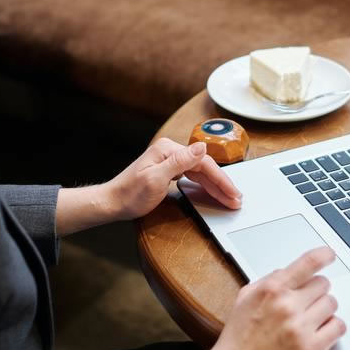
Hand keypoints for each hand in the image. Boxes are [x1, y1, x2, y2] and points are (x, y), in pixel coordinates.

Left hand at [105, 138, 241, 221]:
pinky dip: (205, 185)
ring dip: (216, 186)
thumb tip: (201, 147)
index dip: (220, 179)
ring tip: (230, 198)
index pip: (202, 162)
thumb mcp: (155, 179)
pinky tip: (213, 191)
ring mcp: (170, 161)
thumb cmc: (130, 194)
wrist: (112, 202)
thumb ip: (180, 163)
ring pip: (200, 173)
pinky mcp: (168, 170)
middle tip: (236, 199)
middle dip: (222, 184)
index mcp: (168, 150)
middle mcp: (170, 152)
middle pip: (204, 167)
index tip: (232, 193)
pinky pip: (193, 176)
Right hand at [168, 247, 345, 349]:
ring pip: (332, 304)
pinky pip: (338, 327)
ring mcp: (301, 328)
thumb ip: (268, 281)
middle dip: (316, 291)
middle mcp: (288, 306)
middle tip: (306, 303)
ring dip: (323, 309)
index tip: (330, 254)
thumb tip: (288, 271)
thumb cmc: (237, 339)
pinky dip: (332, 327)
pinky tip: (320, 331)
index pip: (307, 263)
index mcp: (271, 290)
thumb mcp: (244, 299)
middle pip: (323, 284)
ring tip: (310, 319)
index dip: (323, 255)